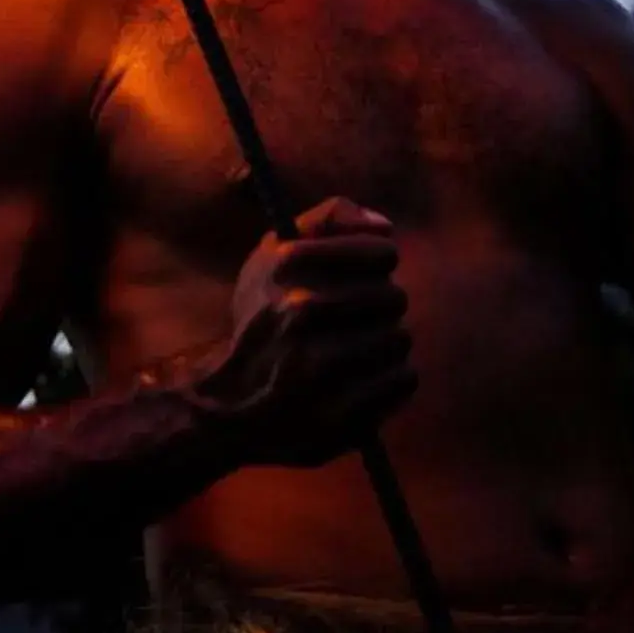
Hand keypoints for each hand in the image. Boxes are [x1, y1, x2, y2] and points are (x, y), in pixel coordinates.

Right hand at [197, 197, 414, 467]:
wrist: (230, 405)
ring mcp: (320, 367)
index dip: (378, 263)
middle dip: (380, 307)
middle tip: (357, 319)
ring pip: (400, 338)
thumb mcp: (273, 256)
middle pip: (394, 297)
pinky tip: (363, 380)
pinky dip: (391, 379)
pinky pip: (403, 378)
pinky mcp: (340, 412)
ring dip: (386, 344)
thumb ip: (328, 220)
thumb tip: (385, 227)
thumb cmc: (263, 319)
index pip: (381, 253)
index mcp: (287, 265)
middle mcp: (300, 311)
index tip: (367, 274)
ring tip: (357, 352)